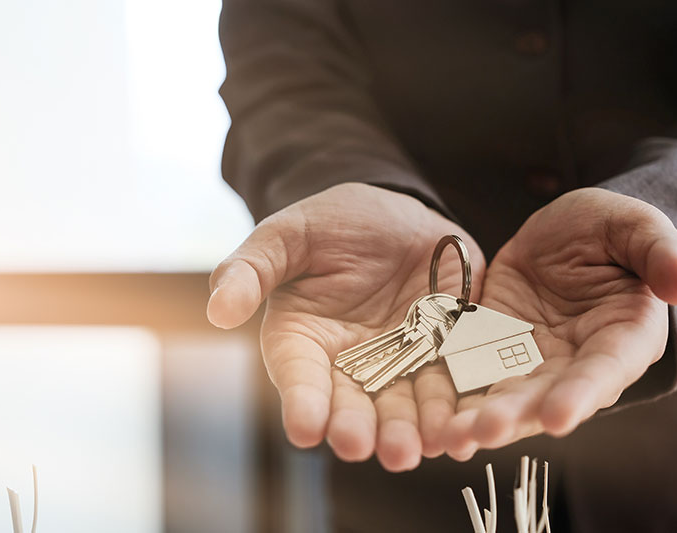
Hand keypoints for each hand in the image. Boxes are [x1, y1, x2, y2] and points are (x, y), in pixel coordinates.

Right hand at [207, 183, 484, 470]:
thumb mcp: (285, 236)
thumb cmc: (328, 223)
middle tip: (360, 447)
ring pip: (405, 402)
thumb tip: (217, 310)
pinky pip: (453, 379)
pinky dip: (457, 404)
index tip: (303, 428)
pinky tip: (459, 428)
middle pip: (354, 402)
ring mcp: (403, 358)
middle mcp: (352, 362)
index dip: (302, 401)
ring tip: (412, 451)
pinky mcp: (447, 347)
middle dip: (357, 427)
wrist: (392, 211)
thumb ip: (250, 270)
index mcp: (304, 340)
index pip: (300, 376)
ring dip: (409, 430)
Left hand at [442, 188, 676, 458]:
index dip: (582, 394)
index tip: (559, 417)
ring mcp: (531, 359)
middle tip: (483, 432)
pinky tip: (429, 414)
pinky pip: (471, 373)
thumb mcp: (632, 225)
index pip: (604, 370)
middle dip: (516, 416)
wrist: (564, 236)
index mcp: (621, 336)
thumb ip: (658, 251)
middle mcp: (575, 361)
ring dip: (478, 418)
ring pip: (505, 395)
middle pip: (546, 396)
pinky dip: (452, 395)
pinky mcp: (493, 348)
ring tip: (450, 436)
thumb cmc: (607, 231)